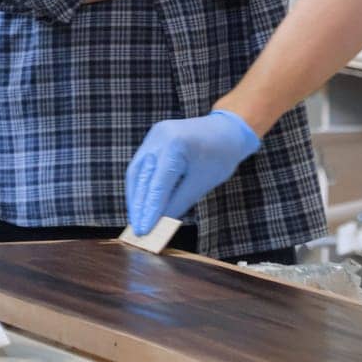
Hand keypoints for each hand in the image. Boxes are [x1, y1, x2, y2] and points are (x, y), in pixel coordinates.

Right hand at [125, 110, 261, 234]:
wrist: (226, 129)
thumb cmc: (220, 155)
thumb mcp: (202, 183)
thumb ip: (178, 202)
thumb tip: (159, 223)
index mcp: (176, 145)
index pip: (158, 184)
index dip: (149, 210)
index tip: (143, 231)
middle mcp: (159, 137)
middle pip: (142, 177)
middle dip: (138, 206)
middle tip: (137, 230)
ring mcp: (154, 136)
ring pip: (136, 171)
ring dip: (136, 197)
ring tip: (136, 220)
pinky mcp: (152, 139)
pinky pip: (141, 165)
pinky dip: (140, 185)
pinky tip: (140, 202)